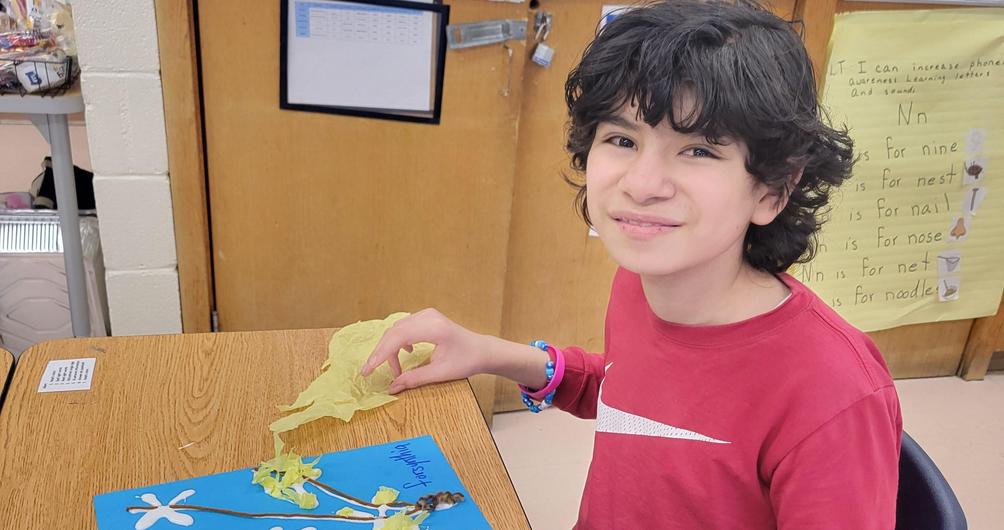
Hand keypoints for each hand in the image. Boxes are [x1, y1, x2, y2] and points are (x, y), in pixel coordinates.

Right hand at [360, 309, 491, 393]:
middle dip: (381, 353)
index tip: (367, 369)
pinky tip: (405, 353)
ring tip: (395, 369)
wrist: (481, 350)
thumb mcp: (440, 373)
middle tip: (370, 371)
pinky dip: (397, 341)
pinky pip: (403, 327)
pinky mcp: (426, 316)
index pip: (398, 338)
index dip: (380, 354)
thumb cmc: (466, 361)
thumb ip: (414, 379)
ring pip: (396, 329)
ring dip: (389, 348)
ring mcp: (427, 314)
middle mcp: (428, 316)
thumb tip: (392, 387)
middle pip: (393, 332)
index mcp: (434, 328)